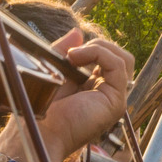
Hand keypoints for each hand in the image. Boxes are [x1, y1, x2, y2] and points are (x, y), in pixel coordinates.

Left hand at [31, 32, 136, 161]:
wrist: (38, 129)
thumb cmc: (41, 106)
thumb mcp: (54, 68)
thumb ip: (65, 49)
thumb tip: (78, 32)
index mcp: (95, 87)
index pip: (108, 59)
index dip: (92, 48)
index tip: (68, 52)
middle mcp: (107, 93)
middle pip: (121, 57)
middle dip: (99, 45)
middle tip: (72, 53)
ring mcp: (114, 98)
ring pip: (124, 59)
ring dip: (99, 48)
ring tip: (73, 56)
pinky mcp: (115, 101)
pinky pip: (117, 65)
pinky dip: (98, 53)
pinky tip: (75, 58)